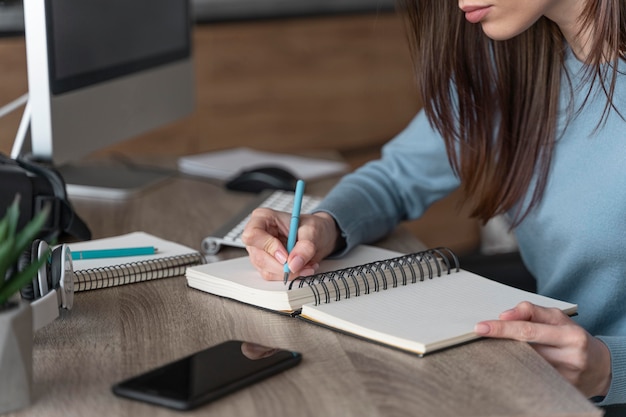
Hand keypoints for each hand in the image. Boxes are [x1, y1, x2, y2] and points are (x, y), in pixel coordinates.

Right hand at [241, 208, 339, 280]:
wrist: (315, 236)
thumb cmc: (310, 226)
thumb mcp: (312, 231)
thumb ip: (305, 246)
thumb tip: (294, 263)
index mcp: (262, 218)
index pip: (253, 235)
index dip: (268, 247)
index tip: (286, 255)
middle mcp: (257, 235)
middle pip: (259, 257)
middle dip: (283, 266)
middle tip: (302, 264)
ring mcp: (259, 251)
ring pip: (266, 270)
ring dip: (289, 272)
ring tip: (306, 264)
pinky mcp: (265, 264)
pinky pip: (273, 276)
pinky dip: (290, 275)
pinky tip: (301, 267)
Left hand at [474, 301, 611, 397]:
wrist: (600, 367)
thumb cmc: (573, 338)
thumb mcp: (558, 317)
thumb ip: (531, 311)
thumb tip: (505, 315)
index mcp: (570, 336)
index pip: (528, 330)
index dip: (502, 328)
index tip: (481, 327)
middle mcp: (569, 357)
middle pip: (524, 349)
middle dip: (501, 342)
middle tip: (482, 335)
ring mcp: (564, 377)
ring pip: (525, 365)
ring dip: (508, 356)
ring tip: (503, 348)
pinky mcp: (559, 390)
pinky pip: (531, 378)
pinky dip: (518, 369)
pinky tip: (514, 364)